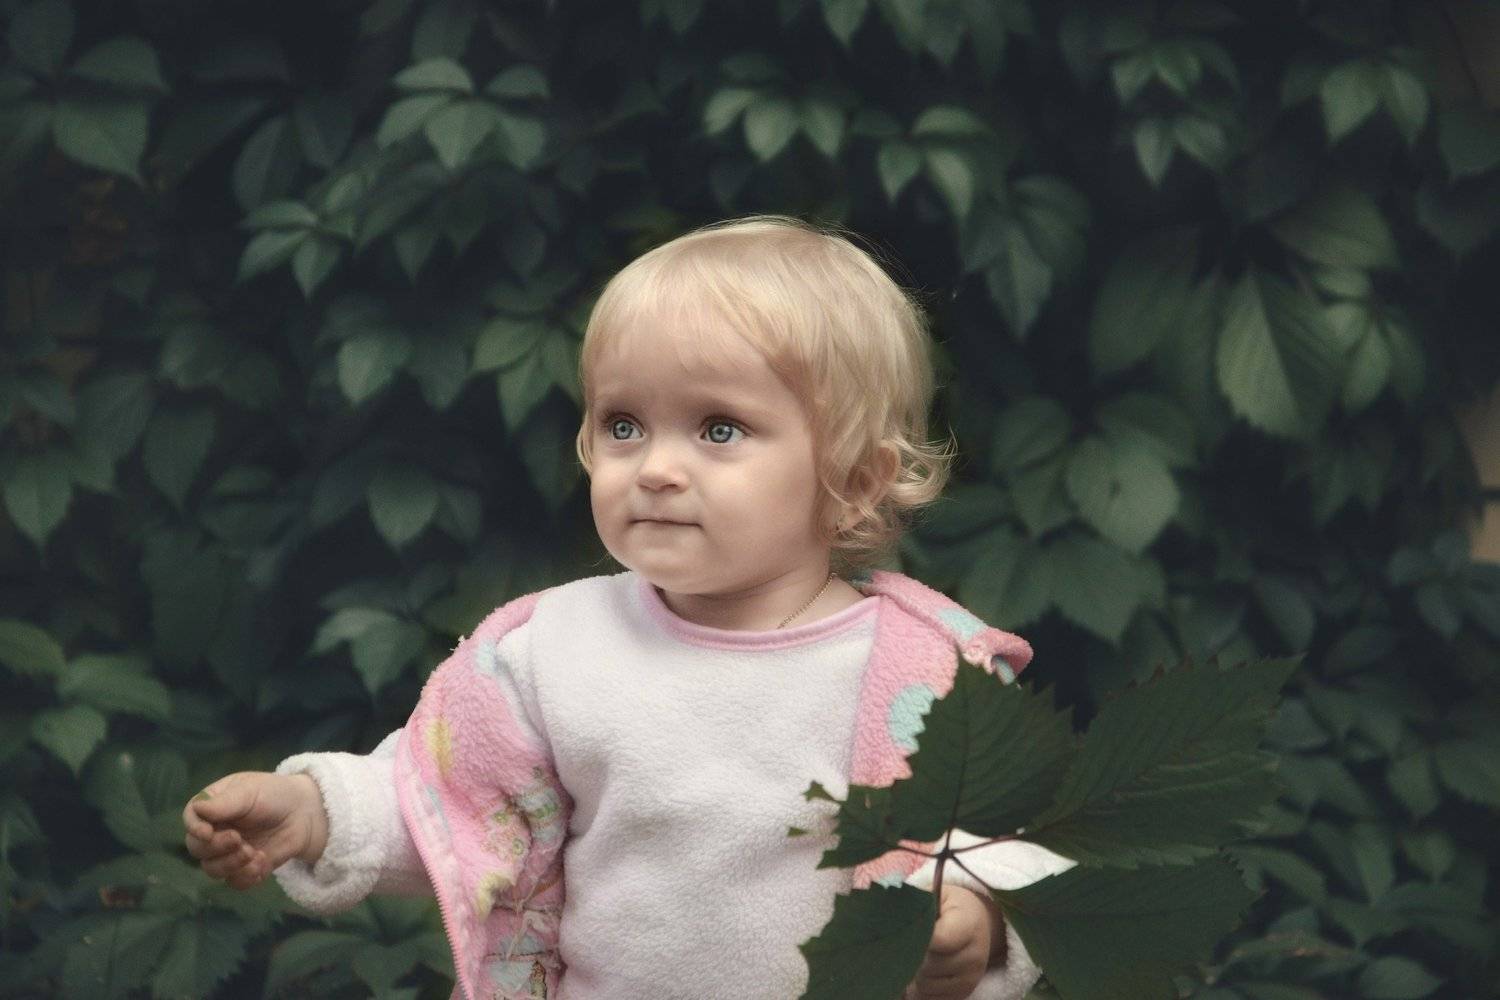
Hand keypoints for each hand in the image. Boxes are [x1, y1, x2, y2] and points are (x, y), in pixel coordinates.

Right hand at [181, 771, 327, 889]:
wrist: (306, 813)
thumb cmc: (275, 794)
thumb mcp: (250, 792)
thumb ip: (224, 803)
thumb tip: (196, 808)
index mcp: (213, 807)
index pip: (191, 819)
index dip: (194, 828)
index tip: (207, 832)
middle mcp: (216, 831)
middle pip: (197, 849)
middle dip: (216, 847)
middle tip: (238, 839)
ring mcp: (229, 853)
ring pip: (212, 869)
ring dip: (230, 864)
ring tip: (253, 852)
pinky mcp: (245, 869)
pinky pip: (235, 882)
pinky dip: (246, 876)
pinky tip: (262, 861)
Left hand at [909, 885, 1002, 999]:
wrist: (977, 924)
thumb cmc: (949, 907)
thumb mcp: (936, 895)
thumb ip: (915, 903)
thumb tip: (889, 918)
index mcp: (968, 924)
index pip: (939, 939)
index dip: (916, 938)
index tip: (902, 933)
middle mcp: (974, 954)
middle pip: (928, 966)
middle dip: (912, 956)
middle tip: (906, 944)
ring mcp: (971, 977)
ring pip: (926, 986)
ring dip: (913, 975)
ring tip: (914, 957)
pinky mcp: (964, 993)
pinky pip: (931, 999)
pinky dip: (920, 990)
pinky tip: (920, 974)